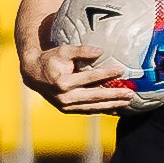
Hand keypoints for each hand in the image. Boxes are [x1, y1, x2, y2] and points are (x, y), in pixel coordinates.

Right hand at [20, 43, 137, 114]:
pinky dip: (102, 110)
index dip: (106, 73)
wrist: (33, 75)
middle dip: (114, 95)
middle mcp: (64, 97)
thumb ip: (81, 51)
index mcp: (63, 82)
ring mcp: (66, 106)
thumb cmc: (50, 60)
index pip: (89, 78)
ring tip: (127, 102)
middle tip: (131, 93)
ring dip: (112, 105)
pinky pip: (88, 111)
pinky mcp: (67, 110)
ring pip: (93, 107)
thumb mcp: (63, 51)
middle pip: (94, 96)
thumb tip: (101, 52)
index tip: (121, 70)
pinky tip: (116, 109)